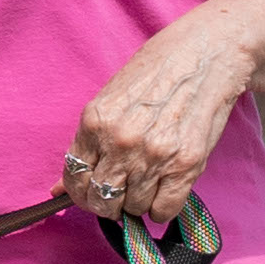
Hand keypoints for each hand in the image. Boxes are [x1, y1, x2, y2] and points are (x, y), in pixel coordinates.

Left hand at [65, 0, 264, 224]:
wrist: (207, 53)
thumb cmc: (158, 71)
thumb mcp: (112, 99)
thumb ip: (87, 144)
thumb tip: (57, 190)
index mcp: (96, 121)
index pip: (75, 179)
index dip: (82, 193)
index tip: (94, 191)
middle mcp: (121, 142)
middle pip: (102, 201)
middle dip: (109, 203)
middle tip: (122, 191)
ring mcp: (154, 155)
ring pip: (134, 208)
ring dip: (139, 201)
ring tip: (149, 179)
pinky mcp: (186, 164)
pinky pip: (164, 210)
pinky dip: (162, 207)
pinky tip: (165, 188)